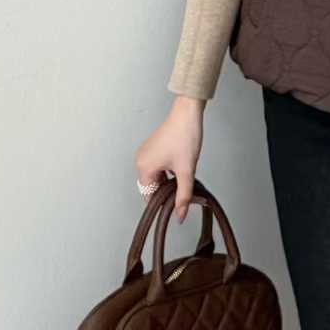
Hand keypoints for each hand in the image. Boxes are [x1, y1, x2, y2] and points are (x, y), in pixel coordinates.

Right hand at [134, 95, 205, 223]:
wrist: (188, 114)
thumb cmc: (185, 137)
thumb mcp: (186, 170)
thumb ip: (183, 196)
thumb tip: (180, 215)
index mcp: (144, 167)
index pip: (149, 196)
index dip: (162, 203)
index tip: (176, 206)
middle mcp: (141, 161)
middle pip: (152, 187)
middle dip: (167, 192)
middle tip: (183, 191)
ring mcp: (146, 154)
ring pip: (156, 177)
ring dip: (168, 181)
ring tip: (183, 177)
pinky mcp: (152, 148)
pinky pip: (157, 168)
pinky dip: (167, 172)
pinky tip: (180, 170)